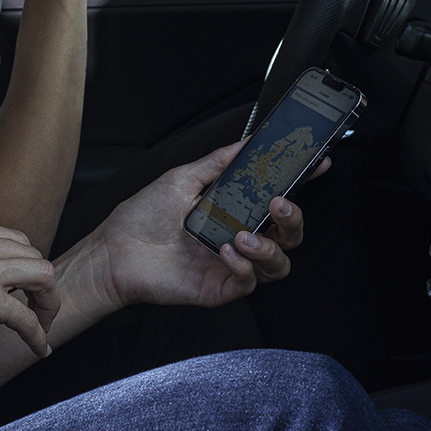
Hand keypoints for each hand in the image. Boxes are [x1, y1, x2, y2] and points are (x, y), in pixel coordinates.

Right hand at [0, 220, 58, 381]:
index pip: (16, 239)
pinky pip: (29, 317)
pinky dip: (38, 335)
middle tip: (39, 311)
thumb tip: (8, 273)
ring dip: (49, 305)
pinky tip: (38, 347)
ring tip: (44, 325)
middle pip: (33, 255)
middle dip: (42, 285)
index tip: (27, 290)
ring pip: (43, 276)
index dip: (27, 267)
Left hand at [90, 144, 319, 313]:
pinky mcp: (219, 288)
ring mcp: (231, 265)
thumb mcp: (182, 178)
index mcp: (233, 212)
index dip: (300, 184)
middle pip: (288, 235)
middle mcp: (237, 238)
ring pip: (278, 264)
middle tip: (278, 204)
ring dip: (270, 248)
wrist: (113, 251)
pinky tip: (227, 252)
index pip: (276, 201)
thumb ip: (218, 163)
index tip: (317, 165)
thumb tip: (246, 143)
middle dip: (294, 219)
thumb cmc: (142, 217)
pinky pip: (249, 282)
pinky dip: (244, 266)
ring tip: (244, 236)